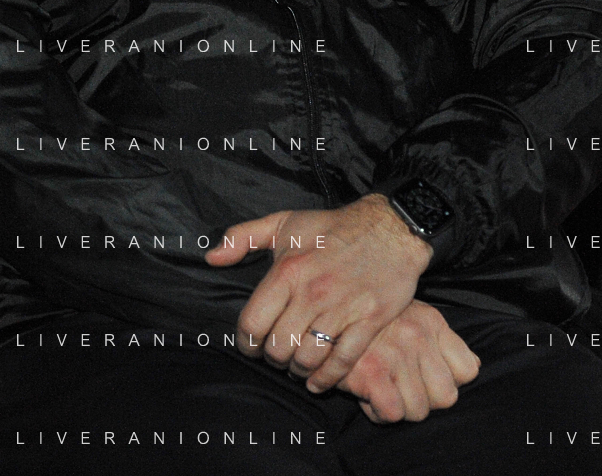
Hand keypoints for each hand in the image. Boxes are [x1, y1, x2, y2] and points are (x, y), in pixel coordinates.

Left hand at [205, 193, 432, 392]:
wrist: (390, 228)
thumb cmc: (332, 227)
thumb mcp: (284, 222)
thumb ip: (242, 236)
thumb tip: (212, 257)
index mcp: (288, 271)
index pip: (252, 324)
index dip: (246, 342)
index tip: (251, 343)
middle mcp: (312, 293)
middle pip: (278, 347)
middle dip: (272, 356)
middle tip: (276, 352)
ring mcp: (342, 309)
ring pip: (307, 359)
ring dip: (297, 368)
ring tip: (295, 363)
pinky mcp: (369, 322)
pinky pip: (342, 362)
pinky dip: (327, 379)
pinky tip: (318, 379)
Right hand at [341, 300, 480, 422]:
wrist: (325, 309)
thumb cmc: (370, 318)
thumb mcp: (414, 315)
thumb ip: (444, 341)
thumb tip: (475, 367)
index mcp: (431, 322)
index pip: (468, 370)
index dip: (449, 380)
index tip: (427, 376)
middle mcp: (417, 336)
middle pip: (446, 397)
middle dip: (424, 398)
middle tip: (400, 385)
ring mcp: (395, 354)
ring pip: (419, 410)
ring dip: (399, 406)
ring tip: (381, 386)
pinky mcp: (371, 372)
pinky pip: (393, 413)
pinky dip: (378, 411)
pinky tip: (367, 393)